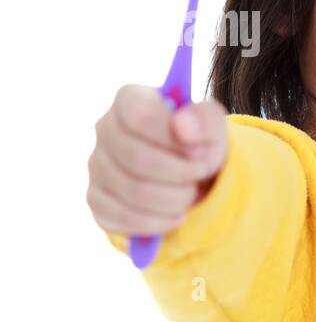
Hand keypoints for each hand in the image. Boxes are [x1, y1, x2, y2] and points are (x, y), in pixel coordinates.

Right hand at [87, 85, 229, 236]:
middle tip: (200, 175)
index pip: (141, 116)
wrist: (194, 177)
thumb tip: (182, 125)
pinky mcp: (96, 199)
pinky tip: (176, 215)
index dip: (174, 140)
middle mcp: (104, 128)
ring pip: (133, 191)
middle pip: (137, 158)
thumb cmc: (199, 144)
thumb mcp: (213, 127)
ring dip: (175, 199)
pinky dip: (159, 222)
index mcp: (130, 100)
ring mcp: (96, 165)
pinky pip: (123, 218)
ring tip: (191, 194)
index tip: (198, 150)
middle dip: (181, 173)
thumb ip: (205, 120)